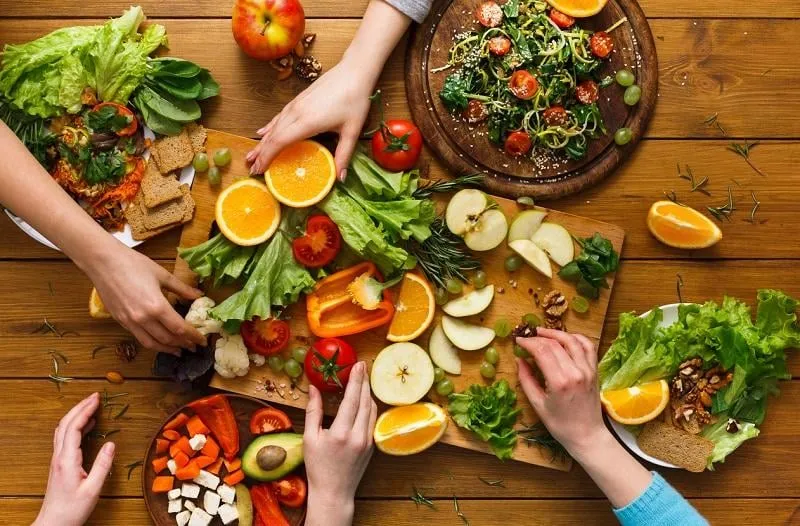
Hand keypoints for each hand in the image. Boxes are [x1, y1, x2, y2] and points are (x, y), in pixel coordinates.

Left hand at [33, 393, 114, 525]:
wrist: (53, 524)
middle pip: (65, 424)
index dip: (85, 411)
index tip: (97, 399)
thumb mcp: (93, 489)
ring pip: (62, 429)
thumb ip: (102, 465)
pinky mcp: (59, 464)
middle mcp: (59, 456)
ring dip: (75, 415)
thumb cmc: (72, 509)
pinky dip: (75, 426)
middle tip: (95, 396)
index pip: (74, 427)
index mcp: (67, 460)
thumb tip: (112, 444)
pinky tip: (86, 426)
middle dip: (80, 407)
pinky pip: (64, 438)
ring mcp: (57, 459)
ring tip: (91, 406)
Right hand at [88, 244, 205, 353]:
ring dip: (167, 349)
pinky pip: (139, 338)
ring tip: (178, 350)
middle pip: (168, 339)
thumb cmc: (133, 264)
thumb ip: (182, 288)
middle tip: (193, 346)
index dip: (193, 336)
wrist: (102, 262)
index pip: (180, 329)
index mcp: (157, 306)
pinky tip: (158, 341)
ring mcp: (130, 322)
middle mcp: (143, 319)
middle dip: (183, 344)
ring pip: (152, 343)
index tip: (202, 340)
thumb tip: (199, 295)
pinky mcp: (120, 321)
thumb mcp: (162, 274)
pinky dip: (152, 343)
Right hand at [246, 59, 374, 179]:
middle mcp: (297, 112)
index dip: (267, 157)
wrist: (354, 71)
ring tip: (252, 155)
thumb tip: (340, 179)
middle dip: (261, 153)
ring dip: (262, 141)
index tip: (259, 170)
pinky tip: (263, 131)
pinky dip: (269, 126)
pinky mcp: (298, 99)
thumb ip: (343, 155)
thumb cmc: (355, 100)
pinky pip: (279, 116)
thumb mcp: (352, 131)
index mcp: (307, 121)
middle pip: (272, 135)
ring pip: (273, 125)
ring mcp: (296, 104)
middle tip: (252, 170)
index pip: (279, 142)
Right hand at [303, 362, 376, 525]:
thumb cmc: (318, 466)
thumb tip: (313, 388)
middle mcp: (358, 436)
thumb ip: (313, 411)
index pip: (352, 399)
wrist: (334, 493)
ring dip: (367, 393)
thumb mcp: (310, 438)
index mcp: (341, 433)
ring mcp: (368, 441)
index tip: (358, 364)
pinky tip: (364, 400)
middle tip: (362, 365)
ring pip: (372, 410)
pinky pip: (373, 420)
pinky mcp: (372, 446)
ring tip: (362, 379)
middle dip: (364, 381)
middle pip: (365, 401)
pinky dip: (369, 407)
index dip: (355, 380)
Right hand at [516, 329, 655, 507]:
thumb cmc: (560, 424)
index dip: (528, 342)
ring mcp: (588, 370)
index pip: (542, 351)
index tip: (518, 341)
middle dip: (538, 337)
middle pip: (555, 343)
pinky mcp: (595, 370)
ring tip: (543, 333)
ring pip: (572, 340)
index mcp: (560, 382)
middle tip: (527, 337)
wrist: (587, 435)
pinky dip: (576, 338)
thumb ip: (526, 379)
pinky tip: (565, 338)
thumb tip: (519, 360)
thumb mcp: (537, 404)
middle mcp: (576, 372)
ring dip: (556, 333)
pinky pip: (588, 346)